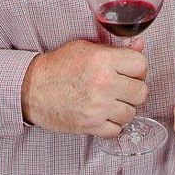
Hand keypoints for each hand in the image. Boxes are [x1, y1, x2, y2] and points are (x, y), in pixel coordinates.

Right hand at [21, 39, 147, 135]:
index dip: (138, 69)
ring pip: (131, 113)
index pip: (141, 65)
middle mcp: (104, 83)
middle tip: (122, 88)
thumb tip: (141, 45)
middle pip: (141, 91)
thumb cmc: (58, 66)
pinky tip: (103, 114)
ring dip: (124, 108)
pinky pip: (117, 129)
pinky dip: (113, 124)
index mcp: (103, 60)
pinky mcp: (90, 126)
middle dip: (133, 89)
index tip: (130, 71)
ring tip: (111, 101)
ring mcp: (98, 107)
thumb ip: (116, 49)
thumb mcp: (86, 48)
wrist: (32, 88)